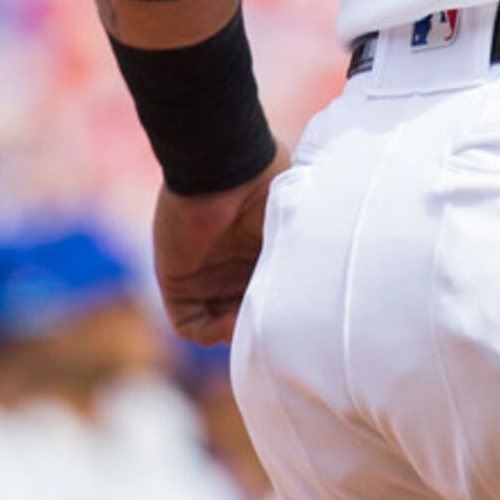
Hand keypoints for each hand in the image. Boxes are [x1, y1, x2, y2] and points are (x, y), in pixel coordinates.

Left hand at [152, 146, 290, 345]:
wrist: (229, 168)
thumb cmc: (274, 190)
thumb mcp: (298, 227)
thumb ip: (302, 260)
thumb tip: (321, 300)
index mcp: (264, 251)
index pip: (271, 293)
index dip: (283, 309)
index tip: (299, 319)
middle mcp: (234, 266)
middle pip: (246, 311)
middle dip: (262, 325)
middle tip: (279, 331)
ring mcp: (206, 277)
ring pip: (221, 322)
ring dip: (238, 332)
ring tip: (256, 324)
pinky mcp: (178, 284)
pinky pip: (190, 323)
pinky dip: (211, 331)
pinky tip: (231, 322)